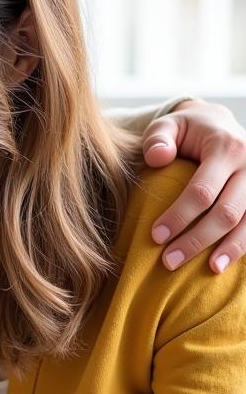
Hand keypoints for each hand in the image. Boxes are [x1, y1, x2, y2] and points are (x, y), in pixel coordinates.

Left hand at [141, 99, 245, 271]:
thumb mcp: (170, 126)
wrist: (220, 124)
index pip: (202, 191)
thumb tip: (157, 158)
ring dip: (227, 249)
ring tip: (208, 270)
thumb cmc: (187, 131)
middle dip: (197, 240)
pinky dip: (243, 245)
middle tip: (169, 261)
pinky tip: (227, 262)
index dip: (179, 216)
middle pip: (226, 213)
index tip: (155, 236)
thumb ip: (157, 138)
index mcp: (226, 148)